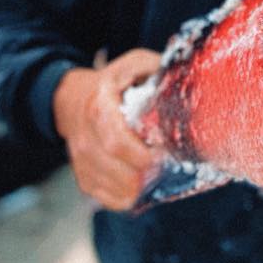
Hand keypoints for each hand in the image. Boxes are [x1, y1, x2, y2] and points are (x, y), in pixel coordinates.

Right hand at [53, 48, 161, 209]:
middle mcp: (85, 135)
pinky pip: (106, 197)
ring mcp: (81, 159)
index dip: (142, 154)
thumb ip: (158, 70)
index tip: (164, 154)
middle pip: (116, 168)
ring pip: (112, 187)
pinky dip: (128, 198)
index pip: (117, 140)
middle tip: (169, 168)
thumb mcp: (135, 64)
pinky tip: (143, 187)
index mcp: (99, 104)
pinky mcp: (83, 176)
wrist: (72, 99)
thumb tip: (190, 79)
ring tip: (159, 176)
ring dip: (140, 188)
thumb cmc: (113, 81)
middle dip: (146, 174)